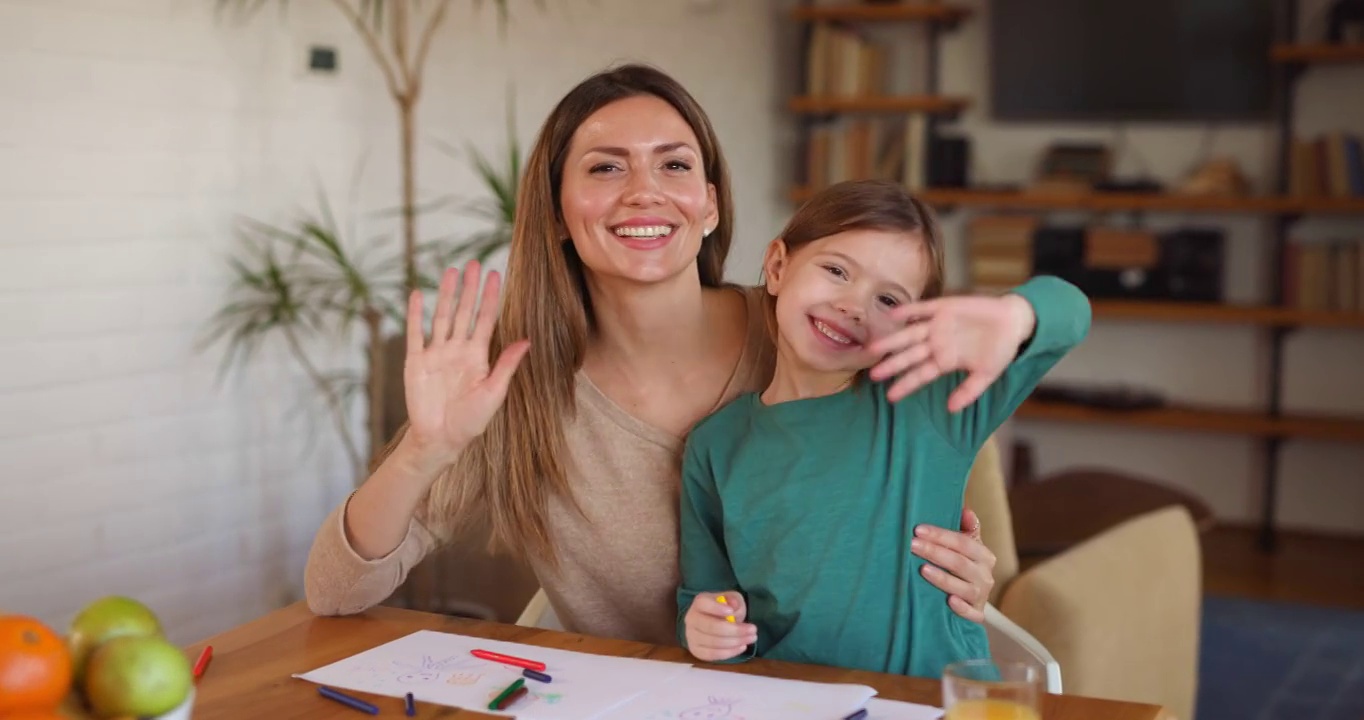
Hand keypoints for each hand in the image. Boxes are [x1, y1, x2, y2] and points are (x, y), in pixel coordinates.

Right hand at [400, 261, 529, 468]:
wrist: (440, 439)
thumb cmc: (471, 421)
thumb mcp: (494, 393)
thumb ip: (506, 365)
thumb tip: (526, 340)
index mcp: (478, 356)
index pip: (485, 320)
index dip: (490, 297)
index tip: (496, 275)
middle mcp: (457, 350)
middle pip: (464, 311)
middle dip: (469, 288)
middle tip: (474, 263)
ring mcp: (436, 354)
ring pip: (441, 316)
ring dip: (445, 294)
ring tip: (450, 271)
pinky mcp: (416, 362)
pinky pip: (415, 334)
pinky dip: (415, 314)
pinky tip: (416, 294)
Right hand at [684, 591, 757, 661]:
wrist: (711, 621)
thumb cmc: (723, 609)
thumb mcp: (732, 599)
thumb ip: (734, 600)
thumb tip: (733, 606)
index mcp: (699, 602)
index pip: (704, 604)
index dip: (717, 608)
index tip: (731, 612)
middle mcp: (691, 619)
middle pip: (711, 626)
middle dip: (735, 630)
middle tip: (753, 630)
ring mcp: (691, 636)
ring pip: (713, 642)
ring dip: (735, 642)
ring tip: (751, 638)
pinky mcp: (696, 650)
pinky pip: (713, 654)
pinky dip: (729, 652)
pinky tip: (742, 647)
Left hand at [867, 294, 1036, 408]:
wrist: (1014, 321)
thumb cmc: (1000, 350)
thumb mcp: (986, 374)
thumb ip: (969, 391)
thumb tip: (951, 409)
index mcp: (945, 361)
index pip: (920, 375)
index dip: (905, 385)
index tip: (890, 397)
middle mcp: (937, 344)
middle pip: (910, 356)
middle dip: (892, 365)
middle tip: (872, 375)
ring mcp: (938, 325)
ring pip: (910, 334)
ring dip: (892, 341)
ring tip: (874, 348)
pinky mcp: (944, 307)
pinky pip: (922, 309)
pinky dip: (908, 311)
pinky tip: (892, 315)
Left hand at [911, 508, 995, 622]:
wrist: (974, 599)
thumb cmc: (964, 566)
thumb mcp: (969, 546)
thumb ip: (967, 528)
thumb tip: (965, 510)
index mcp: (984, 556)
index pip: (963, 542)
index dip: (940, 535)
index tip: (918, 529)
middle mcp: (985, 576)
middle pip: (959, 563)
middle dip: (934, 552)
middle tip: (912, 545)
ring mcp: (981, 596)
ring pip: (963, 587)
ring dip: (943, 579)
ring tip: (922, 569)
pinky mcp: (976, 614)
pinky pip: (971, 613)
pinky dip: (961, 608)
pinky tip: (948, 601)